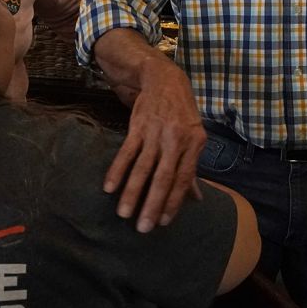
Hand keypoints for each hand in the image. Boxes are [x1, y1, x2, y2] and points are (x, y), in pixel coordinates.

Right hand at [104, 57, 205, 232]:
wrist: (164, 79)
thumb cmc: (182, 113)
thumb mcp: (193, 137)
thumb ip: (191, 169)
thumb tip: (197, 199)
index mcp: (194, 143)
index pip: (184, 178)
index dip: (174, 201)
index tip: (163, 222)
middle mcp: (176, 139)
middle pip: (163, 177)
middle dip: (152, 204)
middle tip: (142, 228)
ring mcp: (156, 132)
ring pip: (142, 167)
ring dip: (132, 192)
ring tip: (123, 214)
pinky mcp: (138, 126)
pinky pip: (126, 152)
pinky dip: (117, 170)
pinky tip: (109, 187)